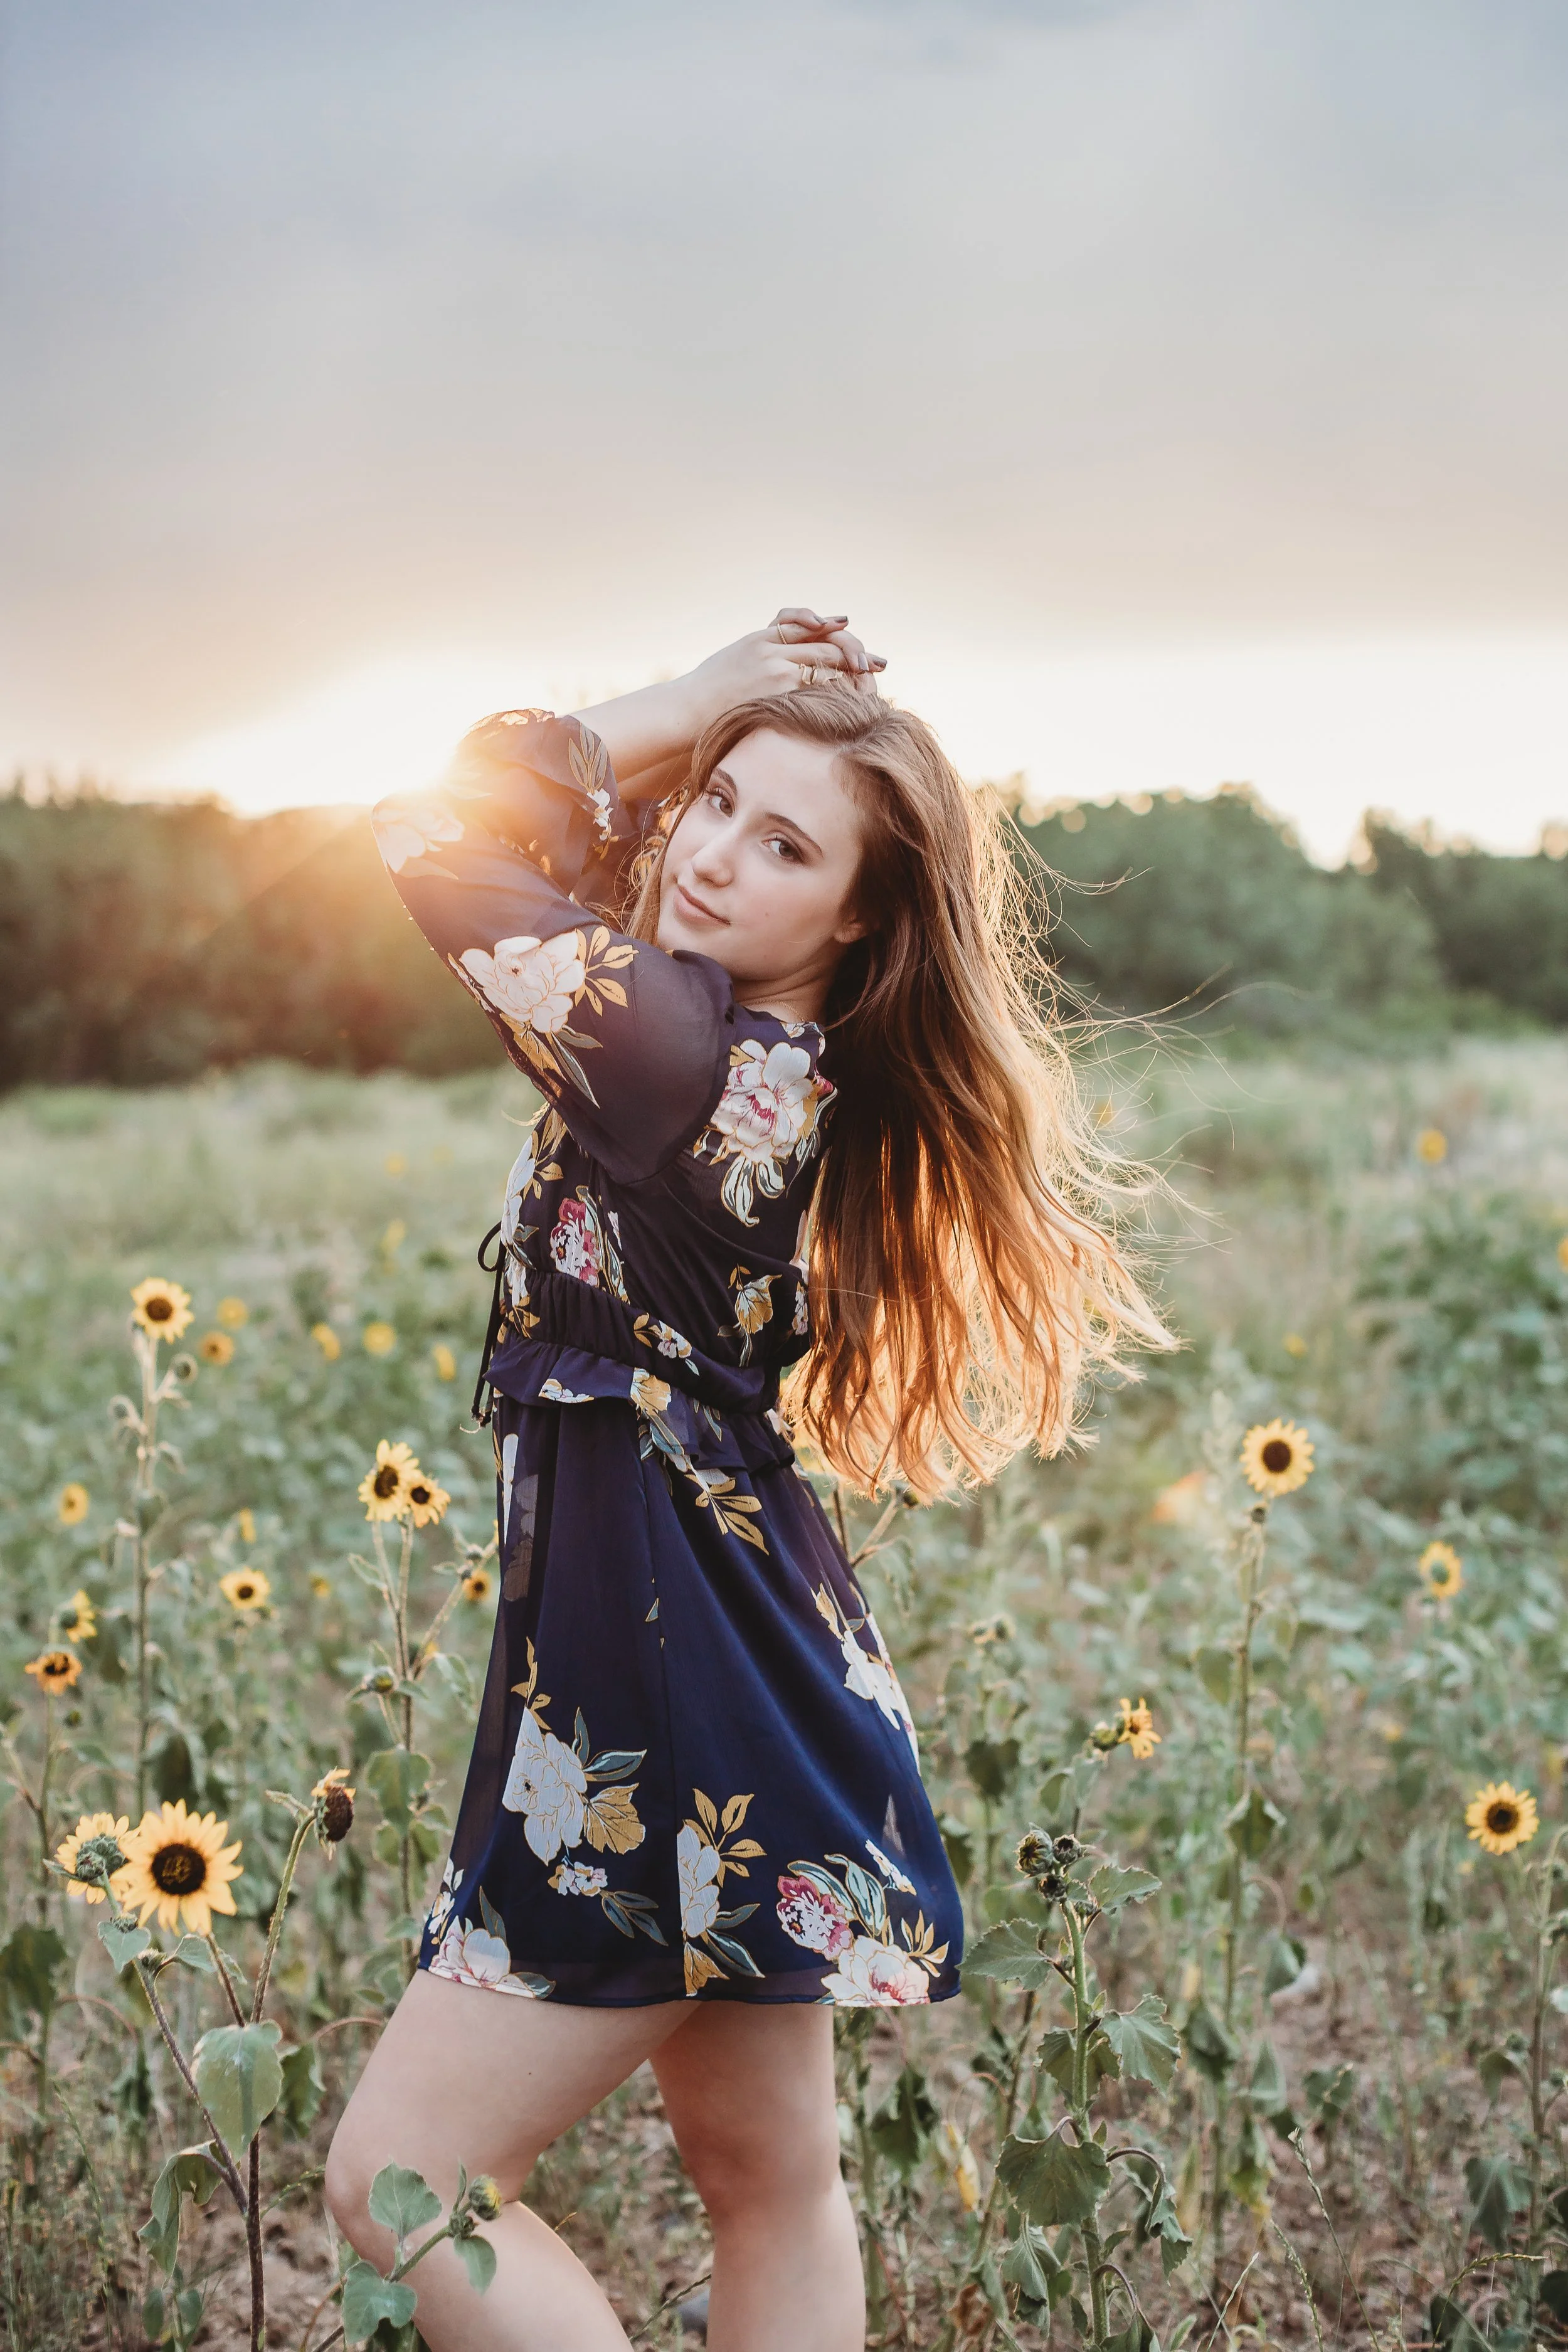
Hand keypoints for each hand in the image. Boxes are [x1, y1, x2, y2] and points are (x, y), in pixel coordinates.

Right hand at [683, 610, 885, 731]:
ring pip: (825, 662)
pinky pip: (818, 689)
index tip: (850, 629)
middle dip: (855, 652)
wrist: (686, 710)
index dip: (833, 627)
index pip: (807, 624)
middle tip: (880, 663)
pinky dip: (840, 690)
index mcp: (762, 638)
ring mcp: (776, 672)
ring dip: (854, 669)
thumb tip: (787, 657)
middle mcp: (772, 650)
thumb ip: (763, 650)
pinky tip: (855, 696)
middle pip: (824, 642)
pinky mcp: (778, 695)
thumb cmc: (709, 690)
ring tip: (874, 678)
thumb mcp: (735, 657)